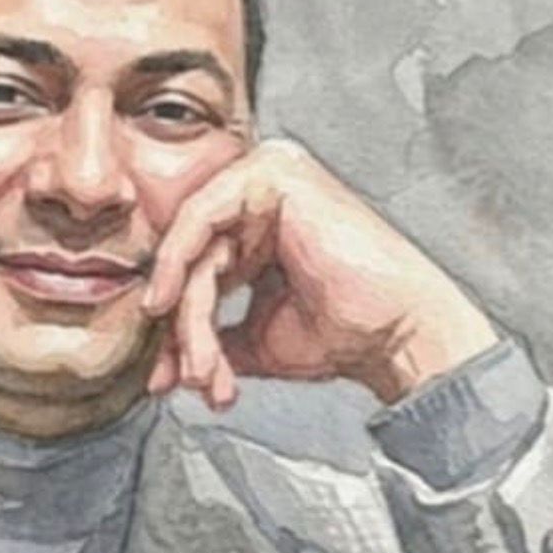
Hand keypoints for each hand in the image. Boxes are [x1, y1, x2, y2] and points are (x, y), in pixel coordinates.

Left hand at [142, 138, 497, 407]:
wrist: (396, 337)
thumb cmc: (341, 334)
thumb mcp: (251, 339)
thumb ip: (203, 335)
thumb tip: (156, 365)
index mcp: (258, 220)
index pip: (194, 266)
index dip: (173, 325)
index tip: (162, 377)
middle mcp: (260, 189)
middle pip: (191, 259)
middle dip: (180, 329)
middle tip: (182, 379)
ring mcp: (268, 173)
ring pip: (195, 249)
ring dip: (190, 317)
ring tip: (203, 368)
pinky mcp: (272, 173)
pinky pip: (200, 218)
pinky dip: (179, 266)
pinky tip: (170, 305)